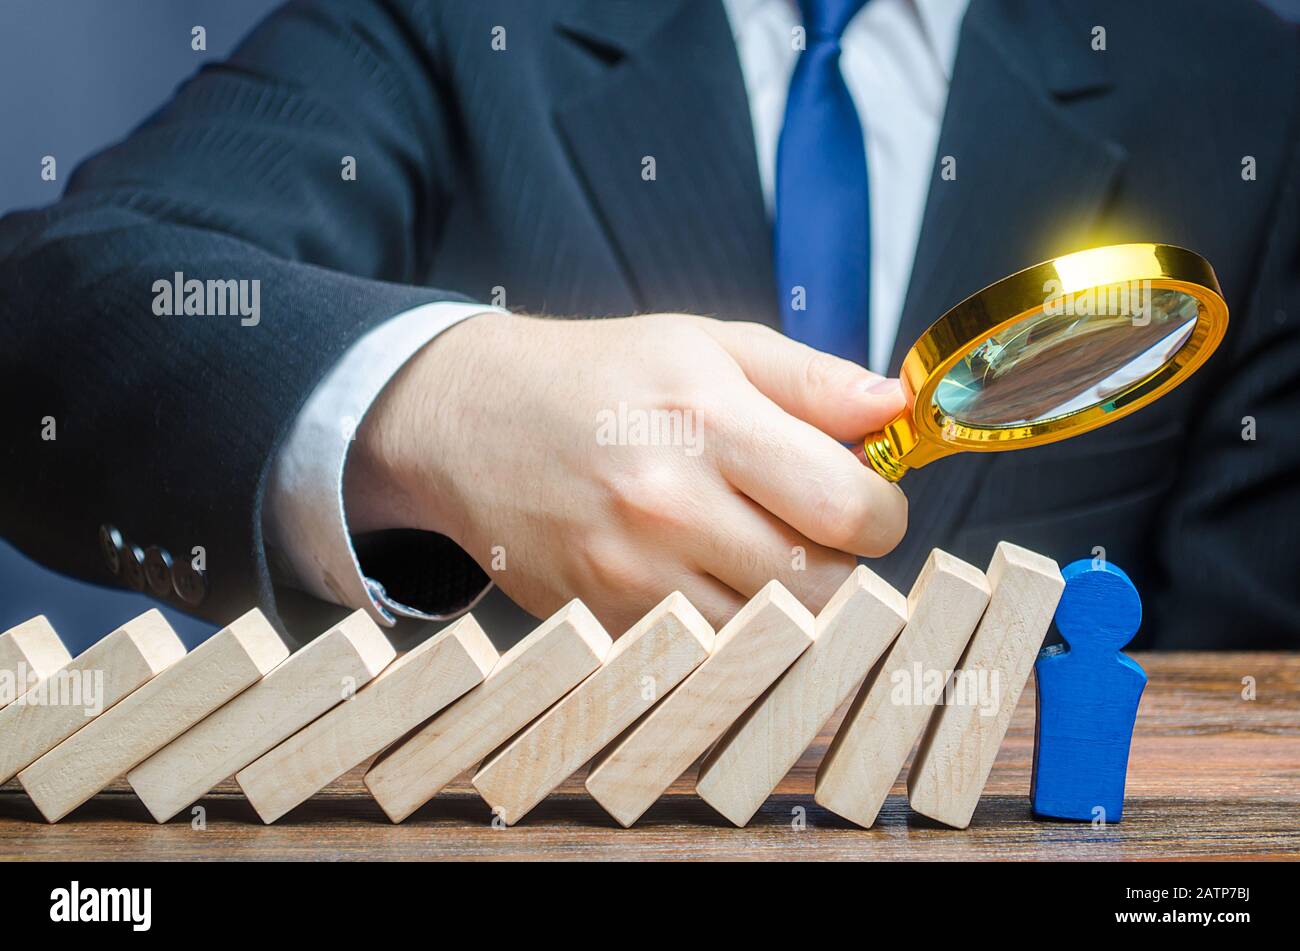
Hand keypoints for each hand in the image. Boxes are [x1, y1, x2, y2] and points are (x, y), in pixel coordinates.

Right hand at [345, 312, 907, 632]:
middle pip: (820, 588)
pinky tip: (699, 578)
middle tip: (809, 532)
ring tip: (751, 552)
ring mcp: (629, 574)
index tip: (863, 502)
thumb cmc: (602, 377)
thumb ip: (812, 378)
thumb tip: (897, 410)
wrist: (471, 420)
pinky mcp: (601, 620)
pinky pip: (704, 653)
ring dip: (783, 605)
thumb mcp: (708, 345)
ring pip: (767, 635)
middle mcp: (669, 504)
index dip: (881, 514)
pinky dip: (724, 628)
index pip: (849, 510)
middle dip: (839, 565)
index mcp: (710, 420)